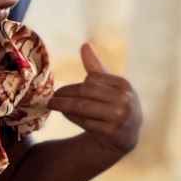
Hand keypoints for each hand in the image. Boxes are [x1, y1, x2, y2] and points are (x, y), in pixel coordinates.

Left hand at [51, 44, 142, 158]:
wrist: (128, 135)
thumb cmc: (117, 105)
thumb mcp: (111, 86)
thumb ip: (96, 68)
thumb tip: (85, 45)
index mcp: (123, 85)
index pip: (93, 79)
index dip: (76, 85)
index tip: (64, 90)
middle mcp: (123, 99)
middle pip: (86, 92)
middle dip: (66, 94)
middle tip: (52, 97)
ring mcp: (117, 116)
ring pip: (82, 107)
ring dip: (64, 106)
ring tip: (53, 104)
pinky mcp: (110, 132)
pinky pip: (84, 122)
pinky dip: (71, 117)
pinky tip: (65, 114)